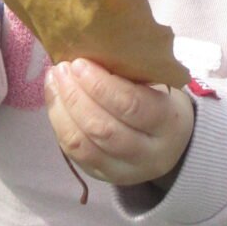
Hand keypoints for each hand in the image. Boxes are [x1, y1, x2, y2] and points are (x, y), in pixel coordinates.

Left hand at [44, 58, 193, 187]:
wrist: (172, 143)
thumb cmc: (160, 100)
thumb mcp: (159, 84)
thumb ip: (131, 72)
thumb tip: (88, 49)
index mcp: (167, 123)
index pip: (131, 105)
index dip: (101, 85)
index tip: (81, 63)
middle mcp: (149, 153)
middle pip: (104, 129)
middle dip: (76, 96)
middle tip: (63, 69)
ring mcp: (125, 171)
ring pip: (84, 145)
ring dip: (62, 109)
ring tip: (54, 80)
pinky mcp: (103, 177)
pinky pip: (74, 154)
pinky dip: (59, 124)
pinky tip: (54, 99)